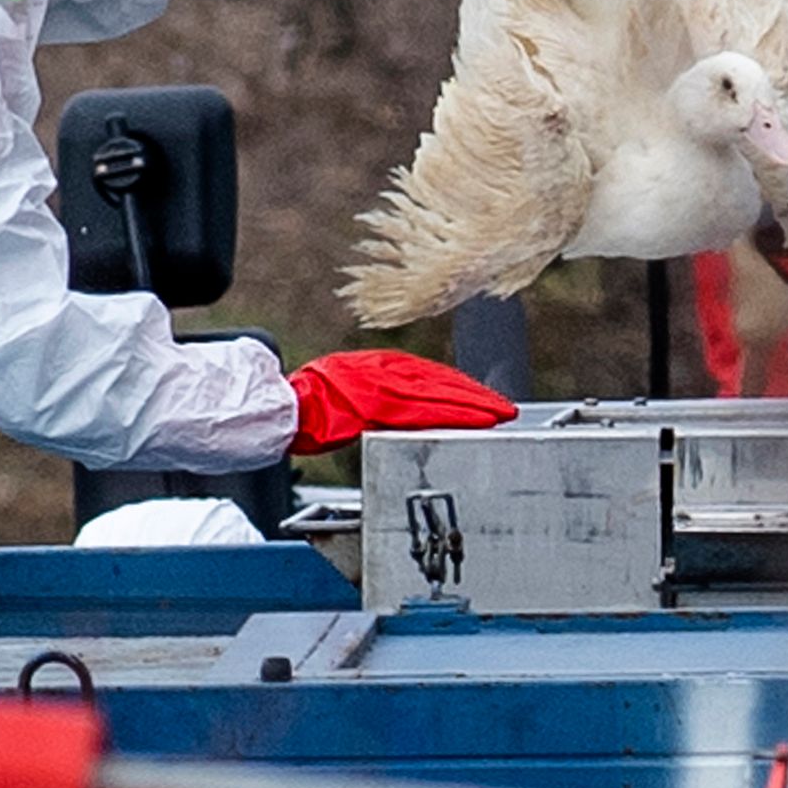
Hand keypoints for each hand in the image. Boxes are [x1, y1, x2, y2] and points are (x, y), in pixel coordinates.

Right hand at [286, 350, 516, 455]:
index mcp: (378, 368)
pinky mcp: (375, 404)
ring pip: (437, 394)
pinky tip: (469, 419)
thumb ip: (380, 396)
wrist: (283, 407)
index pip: (429, 376)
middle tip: (505, 409)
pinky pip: (421, 409)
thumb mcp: (351, 391)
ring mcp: (381, 386)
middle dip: (475, 397)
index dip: (460, 388)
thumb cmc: (310, 405)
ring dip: (470, 404)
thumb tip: (408, 409)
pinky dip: (447, 412)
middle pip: (440, 382)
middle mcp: (384, 371)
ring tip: (497, 415)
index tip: (484, 399)